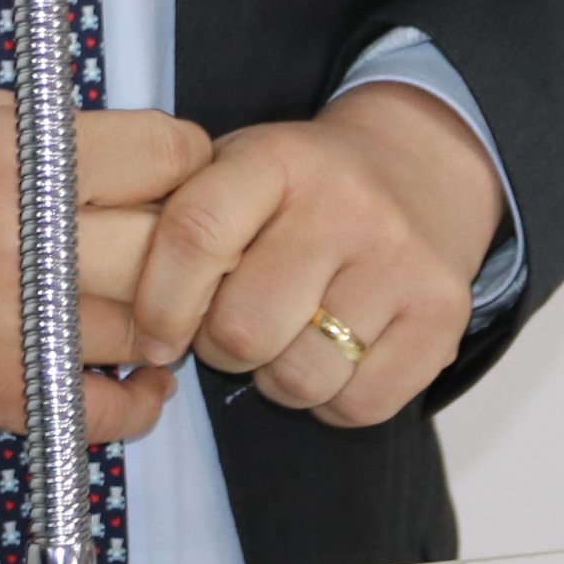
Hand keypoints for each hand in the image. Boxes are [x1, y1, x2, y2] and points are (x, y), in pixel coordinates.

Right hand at [0, 81, 211, 441]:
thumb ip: (44, 125)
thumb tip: (121, 148)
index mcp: (25, 157)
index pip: (169, 154)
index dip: (187, 157)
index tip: (177, 171)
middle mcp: (33, 241)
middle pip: (175, 242)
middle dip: (189, 236)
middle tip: (184, 238)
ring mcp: (21, 325)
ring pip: (152, 325)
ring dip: (167, 314)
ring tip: (161, 301)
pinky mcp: (0, 392)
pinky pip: (108, 412)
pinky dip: (141, 401)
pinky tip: (142, 375)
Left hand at [130, 83, 504, 427]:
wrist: (420, 168)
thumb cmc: (302, 188)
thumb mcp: (237, 169)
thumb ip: (182, 225)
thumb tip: (120, 316)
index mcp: (275, 159)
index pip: (194, 234)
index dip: (160, 302)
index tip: (154, 336)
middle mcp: (343, 203)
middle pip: (246, 326)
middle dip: (224, 348)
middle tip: (235, 331)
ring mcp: (400, 258)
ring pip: (302, 375)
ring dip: (280, 380)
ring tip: (289, 340)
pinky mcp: (443, 313)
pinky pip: (361, 404)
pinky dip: (335, 402)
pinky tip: (336, 359)